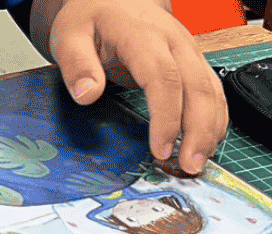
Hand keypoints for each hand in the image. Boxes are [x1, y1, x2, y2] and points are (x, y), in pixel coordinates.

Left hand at [46, 0, 227, 174]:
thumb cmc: (90, 17)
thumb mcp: (70, 37)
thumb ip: (77, 66)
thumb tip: (87, 94)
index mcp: (144, 36)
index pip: (164, 78)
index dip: (166, 116)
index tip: (160, 148)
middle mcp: (174, 42)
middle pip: (198, 87)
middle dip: (197, 130)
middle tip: (188, 166)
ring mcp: (187, 51)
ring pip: (211, 90)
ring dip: (210, 128)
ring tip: (196, 163)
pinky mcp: (190, 62)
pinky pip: (210, 90)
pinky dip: (212, 118)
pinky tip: (204, 143)